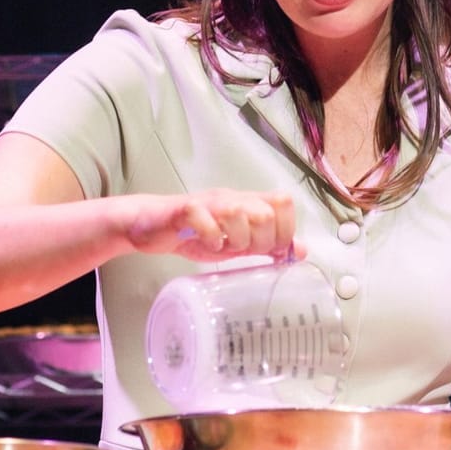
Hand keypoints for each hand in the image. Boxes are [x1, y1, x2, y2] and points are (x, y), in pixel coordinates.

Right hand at [122, 189, 298, 262]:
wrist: (151, 227)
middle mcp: (231, 197)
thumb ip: (266, 244)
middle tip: (245, 252)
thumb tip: (299, 250)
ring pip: (239, 212)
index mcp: (247, 202)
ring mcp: (209, 202)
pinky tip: (208, 245)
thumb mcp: (237, 243)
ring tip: (227, 248)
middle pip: (267, 212)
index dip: (285, 231)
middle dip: (262, 241)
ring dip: (238, 239)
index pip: (284, 202)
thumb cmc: (195, 234)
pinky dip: (212, 238)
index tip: (272, 251)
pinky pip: (206, 220)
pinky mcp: (185, 210)